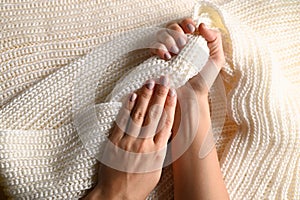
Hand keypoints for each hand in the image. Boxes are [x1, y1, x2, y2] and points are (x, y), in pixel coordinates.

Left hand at [86, 77, 176, 199]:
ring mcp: (128, 143)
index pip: (166, 123)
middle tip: (164, 79)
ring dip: (145, 97)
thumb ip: (160, 150)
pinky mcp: (114, 142)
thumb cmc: (139, 184)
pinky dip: (127, 108)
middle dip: (160, 95)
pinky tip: (132, 96)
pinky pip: (122, 122)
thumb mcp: (157, 169)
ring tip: (150, 82)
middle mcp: (144, 145)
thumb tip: (164, 132)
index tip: (173, 92)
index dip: (170, 105)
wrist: (117, 195)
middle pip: (154, 115)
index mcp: (157, 152)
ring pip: (139, 115)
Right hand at [151, 18, 224, 96]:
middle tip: (183, 45)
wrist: (192, 95)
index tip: (192, 30)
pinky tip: (167, 56)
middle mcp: (178, 44)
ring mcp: (168, 51)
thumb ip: (215, 39)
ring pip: (162, 34)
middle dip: (177, 32)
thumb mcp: (217, 59)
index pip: (186, 23)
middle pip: (172, 26)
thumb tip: (202, 25)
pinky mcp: (158, 60)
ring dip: (168, 39)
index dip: (187, 23)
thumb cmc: (204, 79)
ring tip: (176, 52)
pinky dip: (159, 48)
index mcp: (192, 41)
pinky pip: (154, 47)